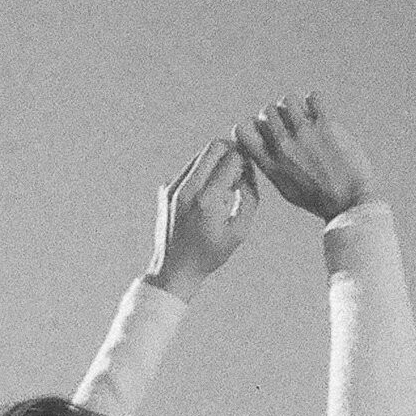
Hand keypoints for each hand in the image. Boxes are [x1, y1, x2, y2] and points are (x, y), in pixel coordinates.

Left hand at [144, 137, 257, 302]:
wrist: (173, 269)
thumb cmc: (209, 254)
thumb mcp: (239, 232)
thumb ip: (249, 197)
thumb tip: (247, 172)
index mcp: (206, 201)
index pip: (232, 158)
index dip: (246, 162)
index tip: (248, 176)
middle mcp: (187, 190)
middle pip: (214, 146)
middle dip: (231, 152)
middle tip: (238, 171)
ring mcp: (172, 187)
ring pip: (200, 155)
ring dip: (217, 162)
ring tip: (223, 187)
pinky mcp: (165, 189)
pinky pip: (189, 168)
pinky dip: (202, 173)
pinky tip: (206, 196)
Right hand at [234, 93, 375, 222]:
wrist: (349, 202)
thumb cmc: (319, 200)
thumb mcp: (286, 190)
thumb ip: (272, 168)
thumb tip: (262, 149)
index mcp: (270, 164)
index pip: (243, 132)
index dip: (250, 126)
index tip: (261, 130)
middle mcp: (283, 147)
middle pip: (267, 111)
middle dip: (277, 113)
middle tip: (290, 122)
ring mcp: (304, 134)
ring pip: (288, 99)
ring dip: (295, 105)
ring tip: (305, 115)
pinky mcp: (325, 125)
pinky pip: (312, 97)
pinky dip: (314, 101)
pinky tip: (319, 112)